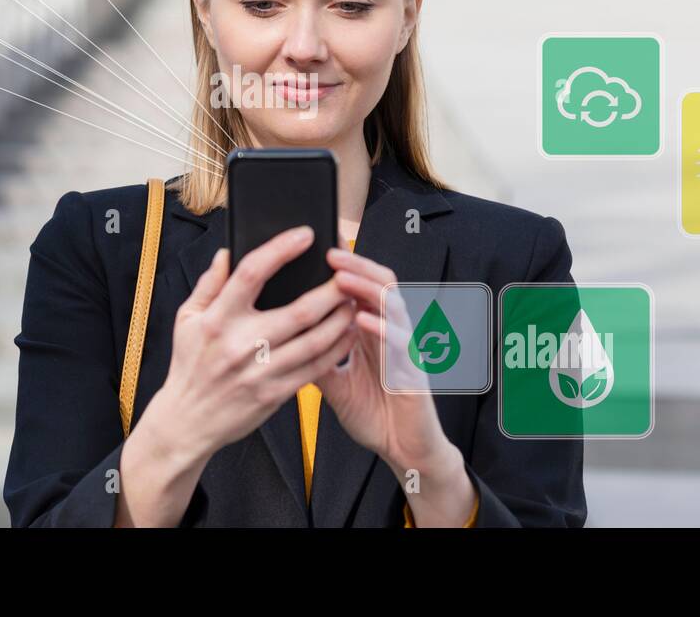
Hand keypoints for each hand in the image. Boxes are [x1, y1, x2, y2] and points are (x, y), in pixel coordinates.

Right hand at [150, 226, 359, 466]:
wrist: (187, 421)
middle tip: (347, 273)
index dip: (280, 250)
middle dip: (330, 290)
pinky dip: (336, 349)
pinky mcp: (274, 394)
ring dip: (340, 319)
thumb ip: (209, 284)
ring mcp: (259, 372)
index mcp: (217, 319)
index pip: (251, 274)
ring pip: (314, 341)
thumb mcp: (186, 319)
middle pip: (298, 311)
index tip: (305, 235)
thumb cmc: (189, 365)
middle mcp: (239, 344)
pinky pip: (314, 368)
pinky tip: (347, 333)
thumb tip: (227, 252)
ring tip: (353, 300)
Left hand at [313, 248, 455, 479]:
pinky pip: (401, 344)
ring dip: (366, 289)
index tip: (320, 250)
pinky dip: (381, 330)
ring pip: (392, 306)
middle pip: (380, 285)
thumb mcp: (336, 383)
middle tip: (329, 253)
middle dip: (356, 266)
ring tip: (341, 278)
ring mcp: (405, 350)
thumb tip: (284, 339)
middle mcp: (391, 334)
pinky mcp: (414, 372)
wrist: (405, 450)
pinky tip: (362, 321)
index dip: (346, 268)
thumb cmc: (376, 415)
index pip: (362, 288)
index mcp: (373, 333)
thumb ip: (317, 358)